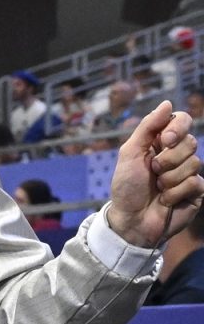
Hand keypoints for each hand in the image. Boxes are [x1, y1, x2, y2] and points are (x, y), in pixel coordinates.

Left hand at [107, 102, 202, 245]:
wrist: (131, 220)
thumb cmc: (126, 187)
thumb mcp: (130, 153)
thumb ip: (147, 127)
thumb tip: (167, 103)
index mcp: (161, 142)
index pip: (182, 120)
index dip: (177, 128)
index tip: (163, 141)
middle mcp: (177, 155)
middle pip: (190, 142)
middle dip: (168, 159)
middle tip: (153, 171)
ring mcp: (189, 172)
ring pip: (193, 163)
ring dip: (169, 179)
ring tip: (157, 188)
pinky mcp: (197, 191)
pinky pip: (195, 182)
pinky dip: (175, 192)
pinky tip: (166, 200)